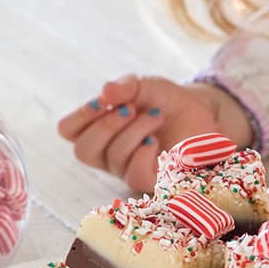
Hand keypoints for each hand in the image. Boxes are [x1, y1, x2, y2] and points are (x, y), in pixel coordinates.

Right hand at [56, 74, 253, 192]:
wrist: (201, 112)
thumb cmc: (164, 100)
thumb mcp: (144, 86)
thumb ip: (125, 87)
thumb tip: (106, 92)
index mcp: (96, 129)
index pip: (67, 130)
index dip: (80, 115)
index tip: (104, 99)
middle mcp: (106, 154)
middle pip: (83, 151)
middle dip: (106, 126)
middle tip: (130, 108)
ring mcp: (127, 170)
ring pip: (114, 158)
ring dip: (135, 131)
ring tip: (156, 116)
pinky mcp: (152, 182)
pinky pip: (135, 177)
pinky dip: (143, 154)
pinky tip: (156, 141)